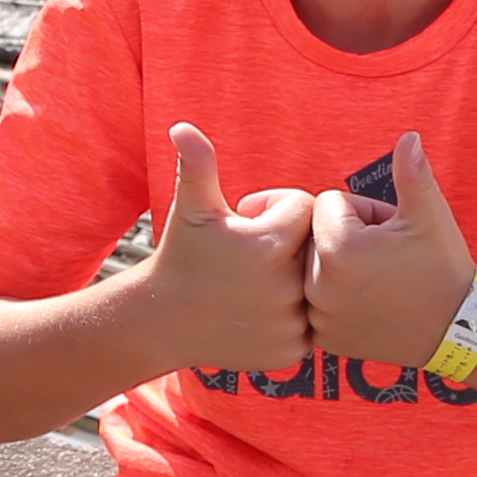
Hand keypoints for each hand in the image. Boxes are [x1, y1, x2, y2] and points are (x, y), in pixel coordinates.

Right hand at [139, 124, 318, 379]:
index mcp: (270, 245)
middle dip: (289, 247)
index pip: (304, 209)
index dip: (275, 211)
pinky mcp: (290, 351)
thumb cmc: (181, 256)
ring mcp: (290, 323)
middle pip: (314, 249)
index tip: (247, 224)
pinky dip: (293, 317)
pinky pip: (311, 323)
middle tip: (252, 258)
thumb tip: (182, 126)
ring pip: (315, 287)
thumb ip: (197, 165)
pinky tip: (259, 314)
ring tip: (255, 285)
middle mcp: (287, 287)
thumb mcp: (191, 209)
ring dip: (294, 282)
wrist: (161, 322)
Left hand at [304, 131, 476, 368]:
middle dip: (347, 238)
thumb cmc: (444, 266)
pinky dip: (334, 299)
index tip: (390, 234)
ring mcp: (319, 316)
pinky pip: (314, 301)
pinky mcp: (322, 338)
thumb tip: (409, 136)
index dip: (365, 212)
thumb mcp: (430, 215)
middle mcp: (319, 285)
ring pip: (313, 268)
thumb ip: (411, 172)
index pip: (329, 204)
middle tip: (386, 256)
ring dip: (338, 268)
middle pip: (318, 236)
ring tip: (379, 280)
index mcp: (339, 248)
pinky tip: (368, 304)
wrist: (458, 329)